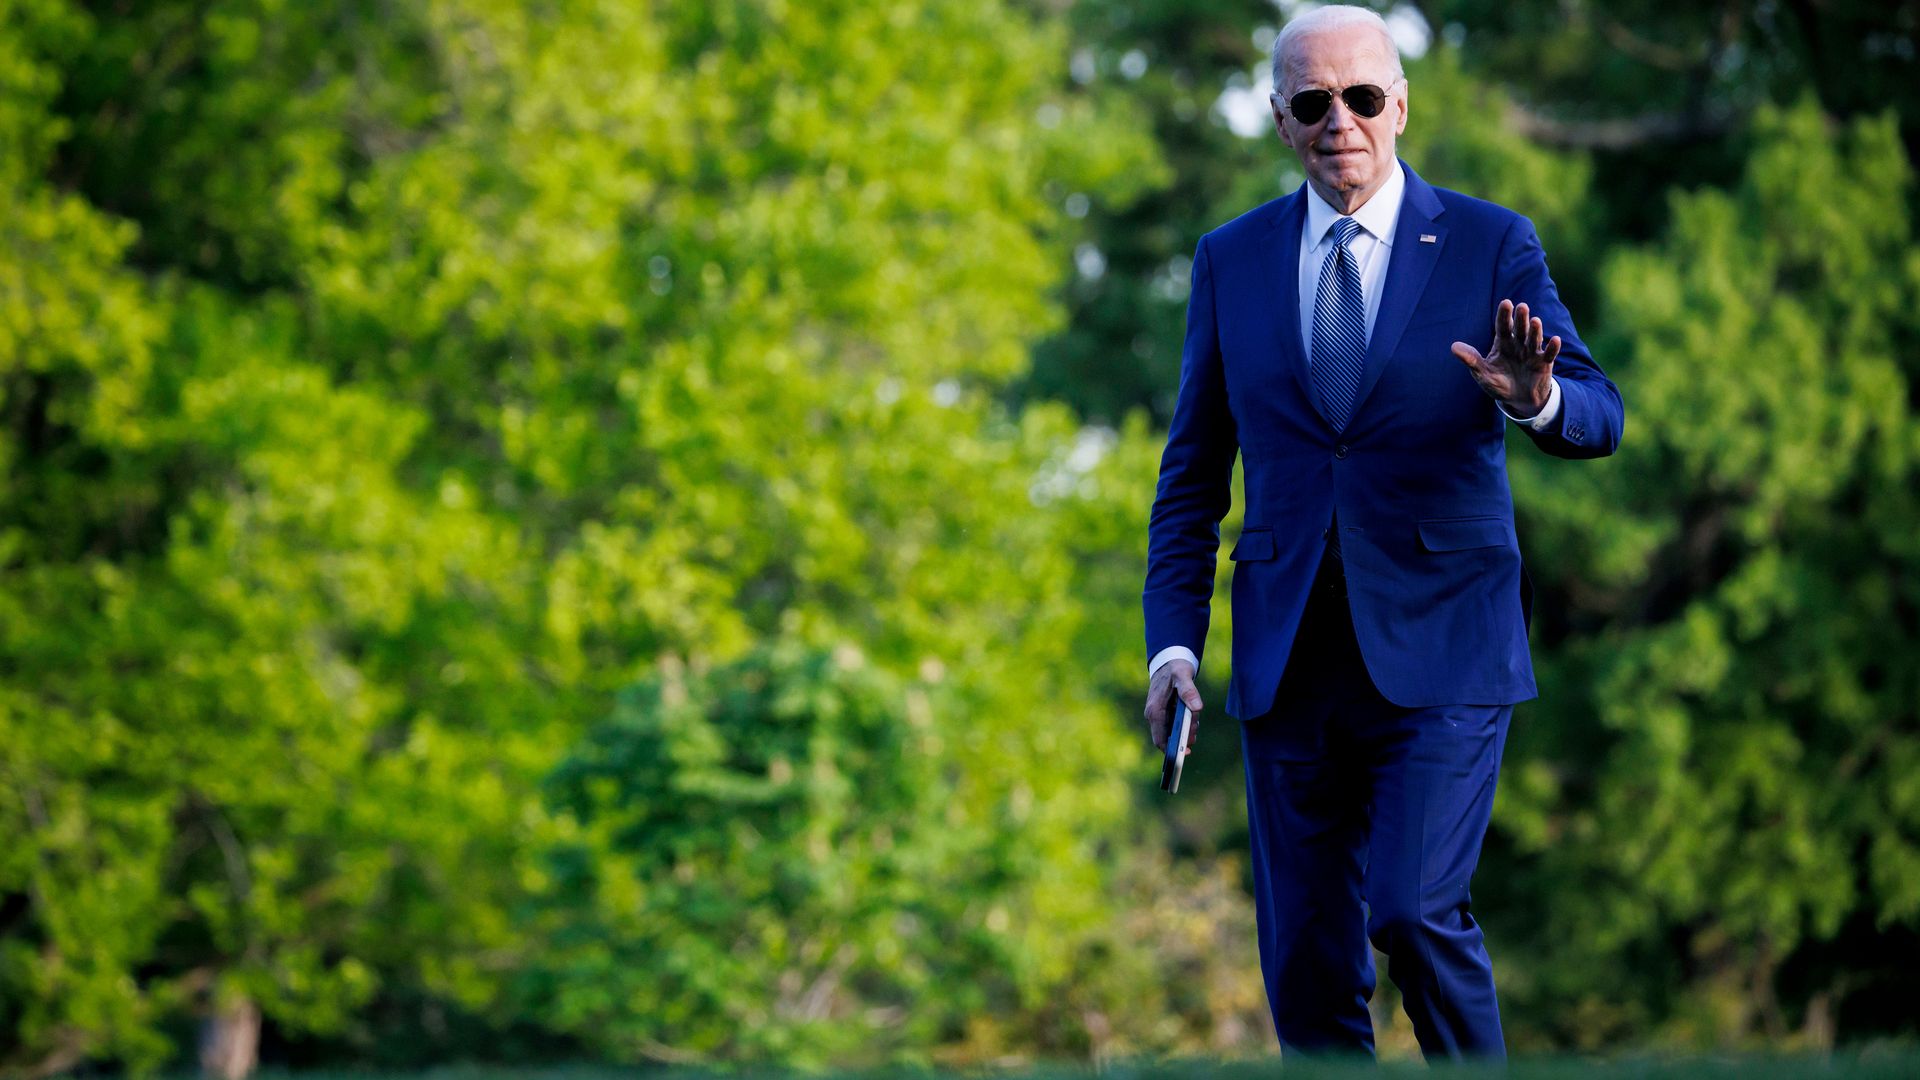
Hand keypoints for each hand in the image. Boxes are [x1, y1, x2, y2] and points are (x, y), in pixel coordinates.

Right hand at [1143, 659, 1202, 752]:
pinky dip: (1185, 724)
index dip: (1171, 750)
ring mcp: (1159, 714)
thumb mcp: (1183, 676)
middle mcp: (1154, 715)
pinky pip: (1174, 725)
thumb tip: (1197, 708)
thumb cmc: (1175, 668)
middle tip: (1196, 727)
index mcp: (1155, 710)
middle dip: (1184, 737)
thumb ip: (1189, 691)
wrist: (1169, 660)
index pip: (1159, 739)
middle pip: (1168, 738)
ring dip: (1186, 730)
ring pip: (1173, 732)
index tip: (1186, 752)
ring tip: (1195, 719)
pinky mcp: (1165, 712)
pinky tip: (1193, 716)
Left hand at [1451, 298, 1557, 417]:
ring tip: (1535, 321)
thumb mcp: (1483, 373)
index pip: (1503, 327)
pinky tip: (1556, 340)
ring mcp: (1532, 352)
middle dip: (1521, 319)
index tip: (1506, 303)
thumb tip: (1453, 347)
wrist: (1518, 399)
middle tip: (1522, 307)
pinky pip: (1549, 354)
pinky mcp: (1544, 363)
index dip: (1504, 315)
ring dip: (1535, 330)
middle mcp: (1518, 344)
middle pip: (1519, 329)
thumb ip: (1471, 360)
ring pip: (1534, 338)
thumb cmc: (1499, 383)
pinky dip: (1552, 347)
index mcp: (1503, 343)